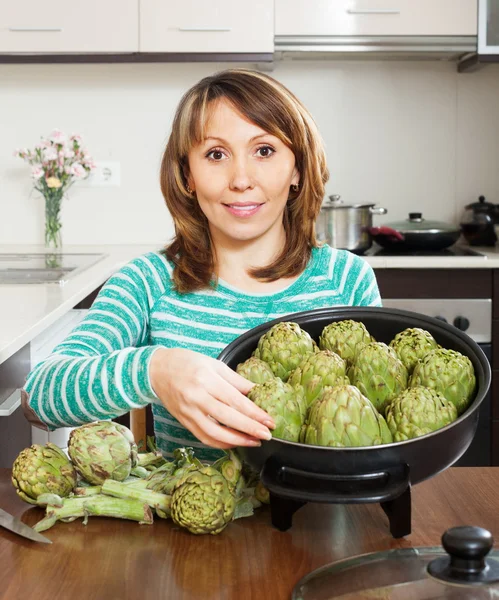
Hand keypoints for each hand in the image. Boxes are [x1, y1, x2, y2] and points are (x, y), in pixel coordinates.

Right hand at [149, 347, 275, 449]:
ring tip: (254, 442)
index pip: (235, 401)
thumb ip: (236, 380)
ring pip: (214, 433)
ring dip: (236, 441)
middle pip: (227, 418)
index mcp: (206, 380)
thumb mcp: (215, 364)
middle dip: (250, 429)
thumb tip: (257, 393)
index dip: (254, 413)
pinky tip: (234, 442)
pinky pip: (204, 437)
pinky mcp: (184, 421)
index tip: (270, 421)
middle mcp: (197, 398)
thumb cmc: (187, 363)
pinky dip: (220, 443)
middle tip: (267, 435)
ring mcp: (188, 412)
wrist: (156, 370)